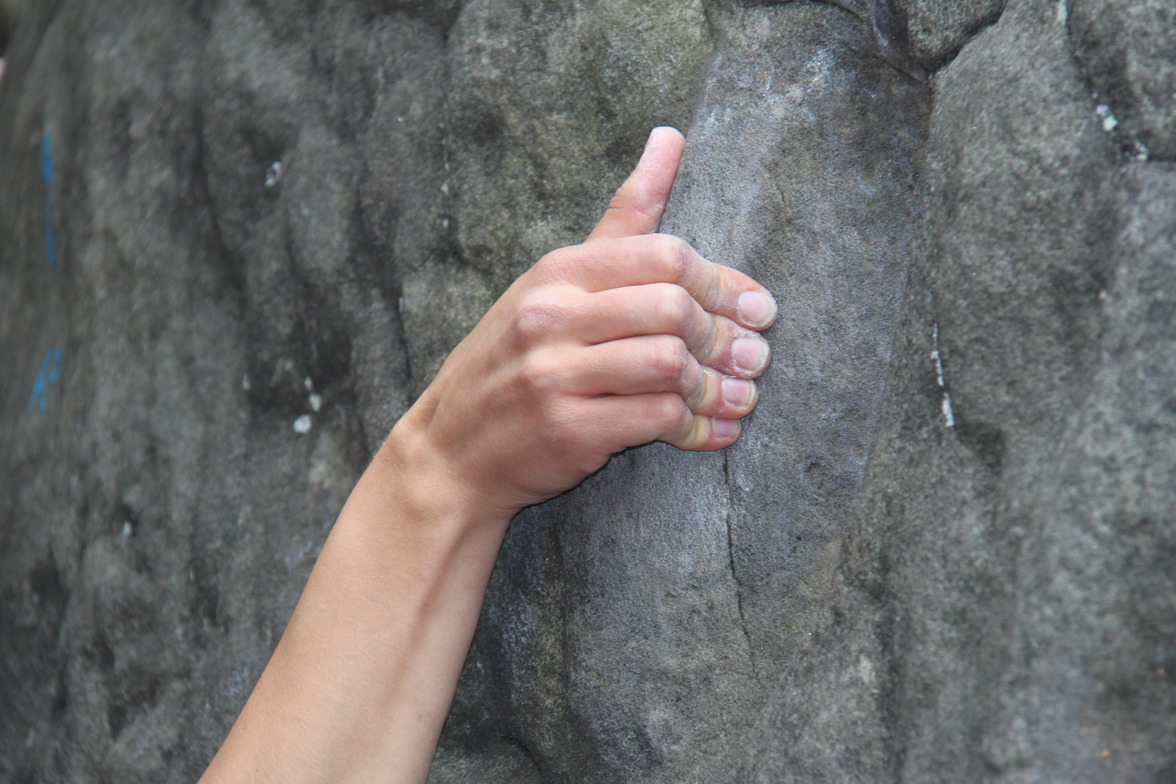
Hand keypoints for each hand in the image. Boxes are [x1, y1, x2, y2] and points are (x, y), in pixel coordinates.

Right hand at [392, 127, 775, 514]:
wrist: (451, 451)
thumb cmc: (515, 362)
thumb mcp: (555, 283)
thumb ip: (623, 219)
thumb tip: (672, 137)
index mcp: (558, 272)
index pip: (664, 255)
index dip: (724, 283)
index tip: (757, 308)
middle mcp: (551, 316)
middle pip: (674, 309)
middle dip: (727, 337)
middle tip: (754, 359)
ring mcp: (554, 375)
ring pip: (670, 364)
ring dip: (718, 387)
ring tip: (740, 397)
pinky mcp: (567, 431)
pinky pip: (656, 419)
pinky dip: (699, 429)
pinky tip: (714, 432)